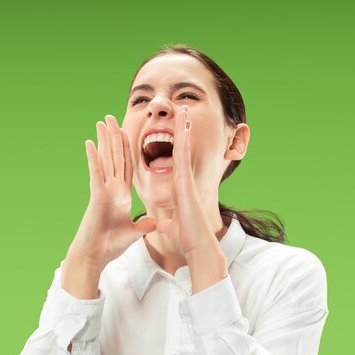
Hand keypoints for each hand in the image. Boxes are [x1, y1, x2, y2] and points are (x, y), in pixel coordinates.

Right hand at [66, 115, 156, 270]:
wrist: (96, 255)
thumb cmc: (110, 245)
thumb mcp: (133, 232)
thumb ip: (143, 225)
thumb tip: (154, 223)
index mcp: (121, 195)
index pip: (126, 167)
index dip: (128, 149)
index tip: (127, 132)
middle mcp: (112, 189)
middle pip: (115, 158)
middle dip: (114, 137)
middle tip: (111, 117)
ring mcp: (103, 191)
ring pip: (105, 160)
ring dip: (104, 140)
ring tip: (101, 122)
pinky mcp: (97, 196)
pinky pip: (96, 173)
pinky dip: (94, 158)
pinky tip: (90, 142)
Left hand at [155, 106, 218, 257]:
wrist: (196, 246)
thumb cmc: (186, 238)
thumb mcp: (169, 227)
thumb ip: (164, 223)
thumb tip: (158, 224)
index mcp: (178, 189)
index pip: (175, 162)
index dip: (175, 144)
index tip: (174, 129)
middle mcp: (183, 181)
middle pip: (180, 150)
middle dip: (181, 130)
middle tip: (181, 109)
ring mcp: (186, 180)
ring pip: (183, 149)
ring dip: (183, 128)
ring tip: (183, 109)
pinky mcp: (186, 183)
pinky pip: (183, 157)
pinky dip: (184, 141)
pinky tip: (184, 126)